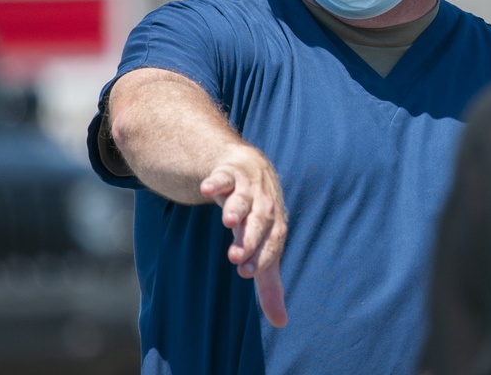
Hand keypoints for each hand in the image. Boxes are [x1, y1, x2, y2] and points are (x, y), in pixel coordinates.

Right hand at [201, 156, 288, 327]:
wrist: (250, 168)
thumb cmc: (258, 217)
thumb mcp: (264, 247)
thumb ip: (269, 283)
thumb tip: (282, 322)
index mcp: (275, 225)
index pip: (273, 242)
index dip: (261, 257)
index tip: (245, 273)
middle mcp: (265, 205)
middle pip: (260, 221)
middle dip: (249, 238)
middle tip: (235, 257)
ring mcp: (247, 187)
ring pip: (243, 198)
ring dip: (237, 209)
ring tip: (227, 222)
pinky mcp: (228, 174)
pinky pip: (223, 177)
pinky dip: (217, 182)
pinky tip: (208, 189)